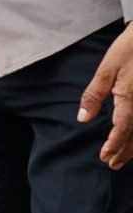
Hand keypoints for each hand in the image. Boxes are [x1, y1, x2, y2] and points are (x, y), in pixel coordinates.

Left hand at [81, 22, 132, 169]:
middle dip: (125, 151)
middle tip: (113, 164)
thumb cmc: (130, 48)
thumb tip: (84, 118)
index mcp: (131, 97)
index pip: (123, 128)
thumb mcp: (106, 69)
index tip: (105, 157)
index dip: (114, 144)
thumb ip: (94, 95)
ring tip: (125, 159)